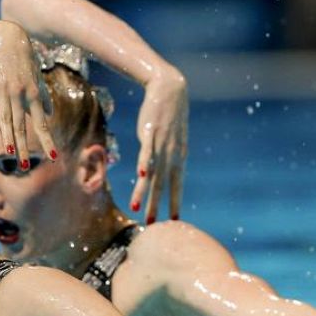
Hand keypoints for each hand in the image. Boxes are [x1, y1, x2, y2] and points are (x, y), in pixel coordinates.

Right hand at [0, 20, 55, 168]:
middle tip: (25, 166)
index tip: (54, 157)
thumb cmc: (23, 59)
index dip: (47, 141)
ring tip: (11, 152)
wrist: (4, 36)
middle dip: (24, 146)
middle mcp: (19, 93)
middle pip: (21, 125)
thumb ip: (42, 97)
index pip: (41, 123)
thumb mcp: (36, 77)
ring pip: (5, 116)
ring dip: (7, 135)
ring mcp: (2, 88)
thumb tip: (48, 115)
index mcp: (33, 93)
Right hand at [131, 65, 187, 223]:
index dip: (176, 202)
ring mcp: (161, 144)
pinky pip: (147, 151)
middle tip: (150, 224)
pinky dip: (144, 163)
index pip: (177, 185)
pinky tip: (141, 175)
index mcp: (178, 157)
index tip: (175, 220)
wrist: (170, 90)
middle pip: (162, 185)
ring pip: (152, 173)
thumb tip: (163, 169)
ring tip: (136, 208)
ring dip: (144, 191)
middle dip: (156, 205)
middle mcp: (171, 154)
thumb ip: (170, 155)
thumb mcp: (174, 139)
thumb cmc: (170, 116)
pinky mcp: (150, 133)